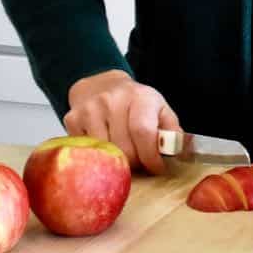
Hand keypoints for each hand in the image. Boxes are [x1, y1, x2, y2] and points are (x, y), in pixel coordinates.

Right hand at [64, 69, 180, 174]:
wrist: (101, 84)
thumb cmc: (134, 101)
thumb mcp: (159, 108)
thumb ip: (171, 129)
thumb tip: (179, 150)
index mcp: (140, 97)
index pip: (144, 132)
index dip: (151, 156)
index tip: (156, 168)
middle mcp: (113, 100)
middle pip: (124, 148)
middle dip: (135, 163)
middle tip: (140, 164)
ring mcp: (90, 110)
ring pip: (104, 154)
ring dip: (116, 163)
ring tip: (123, 156)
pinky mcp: (72, 120)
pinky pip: (86, 152)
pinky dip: (97, 157)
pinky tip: (104, 149)